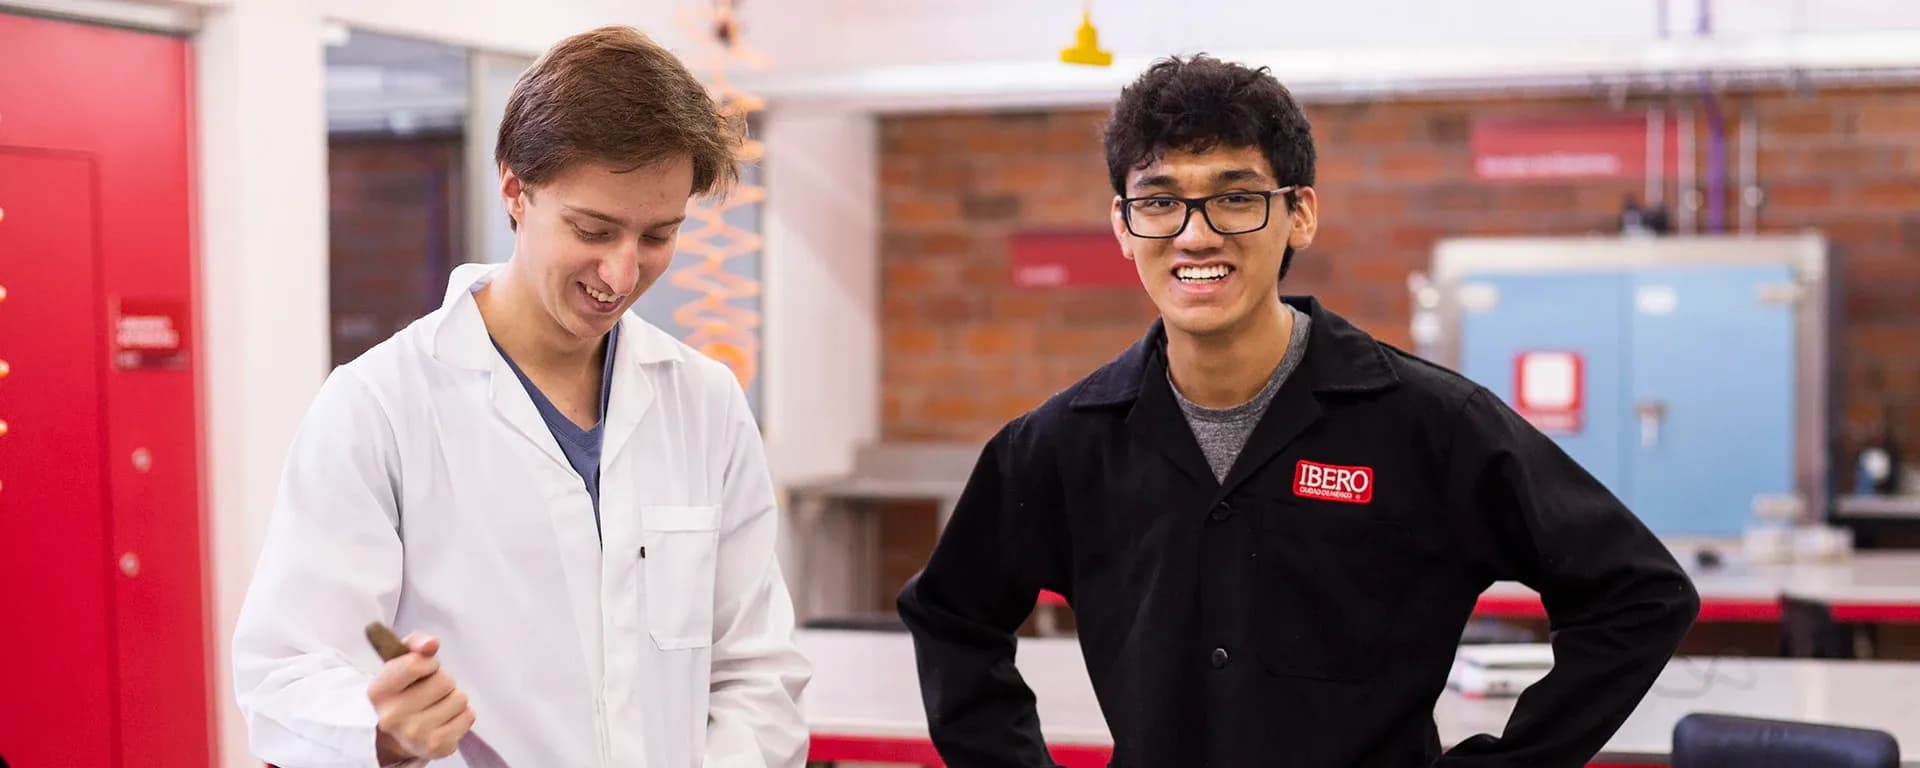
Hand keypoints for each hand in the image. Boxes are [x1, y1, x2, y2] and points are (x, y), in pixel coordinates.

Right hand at [367, 633, 475, 762]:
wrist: (400, 733)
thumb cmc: (405, 689)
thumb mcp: (402, 662)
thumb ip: (416, 643)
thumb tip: (431, 644)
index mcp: (378, 692)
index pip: (415, 664)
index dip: (429, 663)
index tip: (425, 668)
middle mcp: (392, 717)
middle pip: (444, 681)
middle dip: (442, 680)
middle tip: (429, 691)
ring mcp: (415, 735)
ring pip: (460, 698)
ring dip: (453, 697)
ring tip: (436, 705)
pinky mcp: (437, 747)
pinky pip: (468, 716)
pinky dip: (461, 714)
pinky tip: (444, 719)